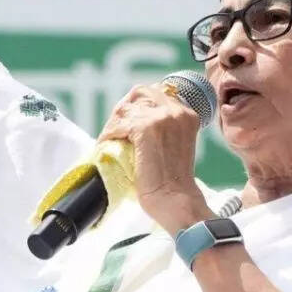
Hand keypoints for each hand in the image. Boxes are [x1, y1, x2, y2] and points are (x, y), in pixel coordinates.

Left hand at [98, 84, 212, 234]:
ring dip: (113, 123)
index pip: (155, 93)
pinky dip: (109, 134)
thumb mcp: (173, 144)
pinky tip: (105, 144)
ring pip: (126, 108)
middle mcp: (177, 110)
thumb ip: (163, 129)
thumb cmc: (173, 181)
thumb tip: (135, 121)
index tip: (125, 118)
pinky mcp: (146, 127)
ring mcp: (162, 117)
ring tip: (107, 138)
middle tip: (113, 127)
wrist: (175, 199)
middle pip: (140, 94)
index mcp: (186, 113)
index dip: (136, 104)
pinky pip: (119, 124)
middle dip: (123, 108)